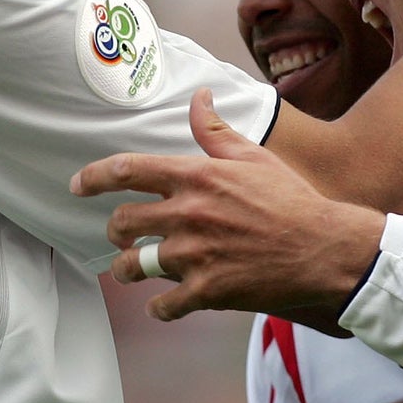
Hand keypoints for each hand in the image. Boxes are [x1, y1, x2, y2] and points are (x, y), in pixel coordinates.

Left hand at [71, 89, 384, 320]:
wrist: (324, 248)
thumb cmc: (290, 200)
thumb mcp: (252, 157)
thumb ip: (214, 130)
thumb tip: (199, 96)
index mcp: (197, 177)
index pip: (128, 171)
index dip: (94, 177)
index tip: (77, 185)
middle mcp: (189, 214)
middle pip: (122, 223)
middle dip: (115, 231)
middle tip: (121, 237)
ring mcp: (195, 256)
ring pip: (133, 266)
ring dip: (126, 270)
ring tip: (131, 271)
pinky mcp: (207, 291)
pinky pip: (162, 305)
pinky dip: (159, 307)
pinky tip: (164, 304)